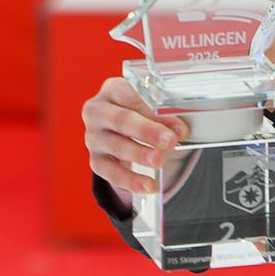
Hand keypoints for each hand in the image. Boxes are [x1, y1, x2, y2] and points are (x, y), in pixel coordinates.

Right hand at [83, 76, 188, 198]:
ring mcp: (93, 137)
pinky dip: (131, 180)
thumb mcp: (152, 105)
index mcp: (112, 89)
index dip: (155, 109)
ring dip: (139, 155)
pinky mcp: (95, 159)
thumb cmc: (141, 110)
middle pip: (121, 120)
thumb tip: (181, 129)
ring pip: (116, 146)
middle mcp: (97, 111)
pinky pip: (111, 172)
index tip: (177, 122)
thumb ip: (165, 113)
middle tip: (170, 141)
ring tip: (159, 161)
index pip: (131, 95)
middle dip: (147, 131)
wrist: (122, 128)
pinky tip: (148, 185)